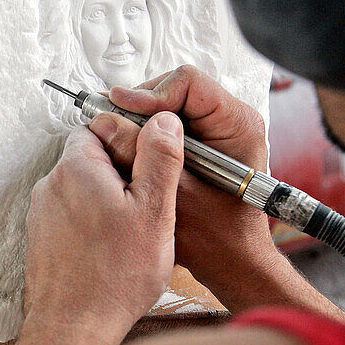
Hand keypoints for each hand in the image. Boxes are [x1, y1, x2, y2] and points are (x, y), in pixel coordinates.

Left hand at [14, 113, 184, 344]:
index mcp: (76, 168)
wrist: (73, 330)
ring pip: (82, 189)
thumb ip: (159, 158)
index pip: (100, 127)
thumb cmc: (116, 276)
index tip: (151, 167)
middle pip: (91, 157)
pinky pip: (72, 216)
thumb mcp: (154, 211)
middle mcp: (50, 185)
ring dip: (108, 201)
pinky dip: (93, 225)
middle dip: (121, 174)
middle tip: (148, 206)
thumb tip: (164, 120)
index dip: (130, 141)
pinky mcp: (41, 238)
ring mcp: (42, 213)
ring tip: (133, 234)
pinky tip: (113, 251)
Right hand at [94, 66, 280, 308]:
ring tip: (119, 142)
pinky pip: (170, 126)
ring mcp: (218, 130)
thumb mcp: (173, 195)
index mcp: (237, 125)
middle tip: (112, 126)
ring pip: (169, 107)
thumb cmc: (219, 238)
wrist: (233, 262)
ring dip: (141, 123)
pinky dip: (147, 136)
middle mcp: (231, 120)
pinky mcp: (205, 143)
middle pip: (176, 89)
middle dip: (141, 108)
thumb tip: (107, 123)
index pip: (189, 82)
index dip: (150, 94)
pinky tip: (132, 154)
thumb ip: (141, 157)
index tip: (120, 109)